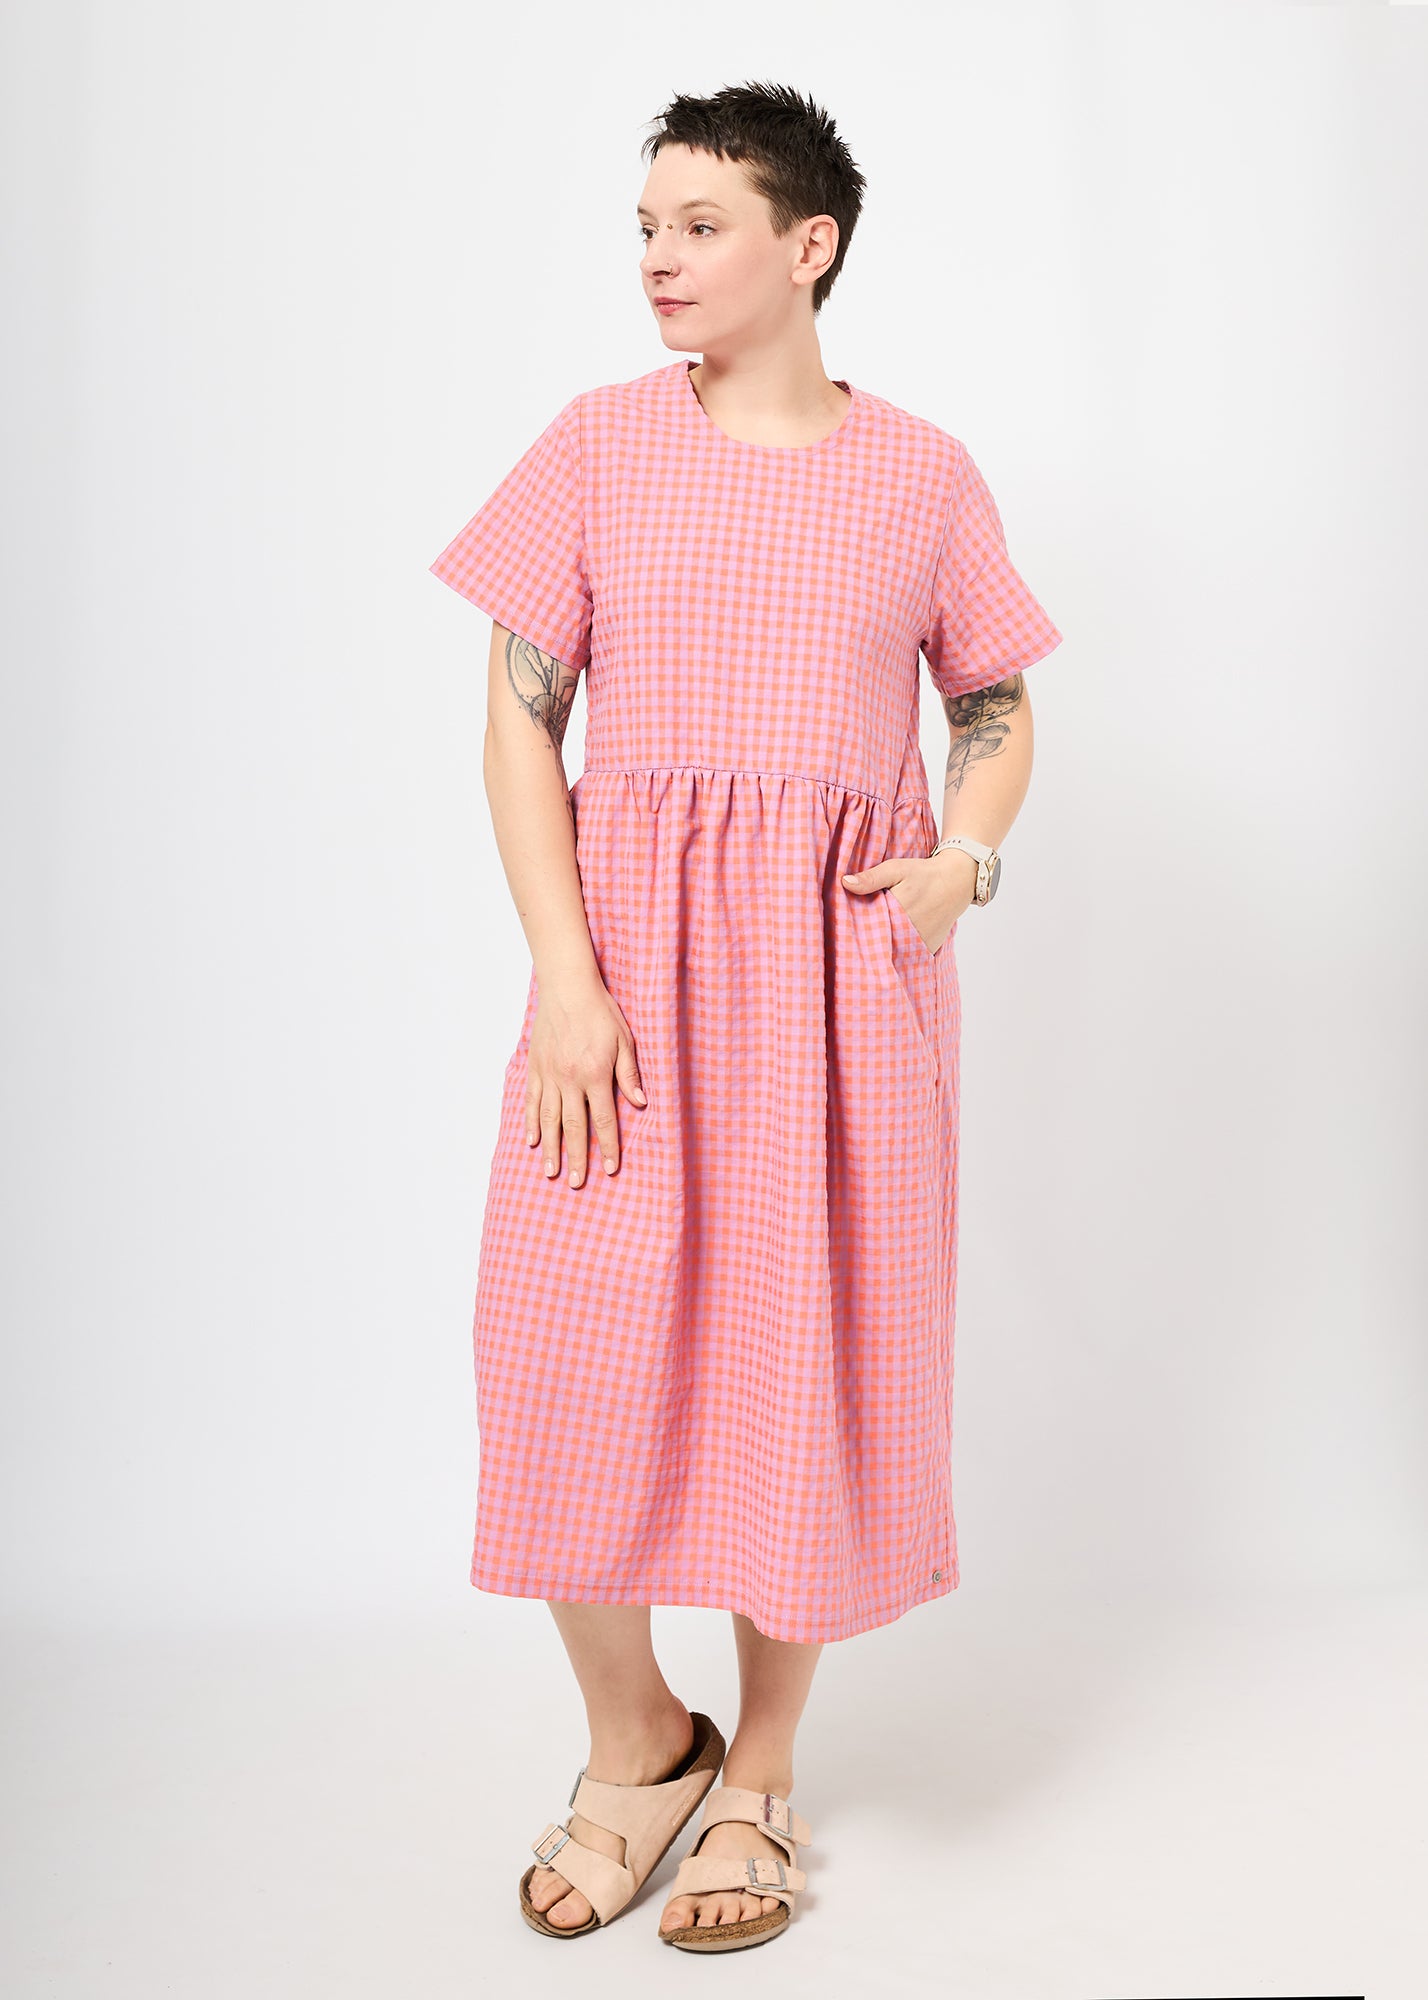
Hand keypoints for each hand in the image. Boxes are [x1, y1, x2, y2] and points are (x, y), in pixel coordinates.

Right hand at [522, 974, 646, 1186]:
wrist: (567, 988)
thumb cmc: (600, 1012)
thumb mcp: (624, 1040)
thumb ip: (629, 1074)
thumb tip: (641, 1104)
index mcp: (596, 1075)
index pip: (604, 1119)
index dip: (608, 1146)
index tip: (610, 1169)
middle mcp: (570, 1080)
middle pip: (574, 1127)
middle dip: (576, 1158)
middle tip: (575, 1183)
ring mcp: (550, 1075)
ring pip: (549, 1119)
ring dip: (551, 1148)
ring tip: (551, 1172)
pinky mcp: (535, 1068)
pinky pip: (532, 1101)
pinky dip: (531, 1123)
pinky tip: (533, 1141)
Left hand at [841, 850, 977, 954]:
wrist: (957, 880)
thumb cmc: (924, 873)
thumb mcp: (896, 869)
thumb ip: (871, 878)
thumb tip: (845, 883)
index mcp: (898, 913)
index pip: (869, 930)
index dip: (857, 932)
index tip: (846, 933)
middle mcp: (910, 933)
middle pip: (881, 944)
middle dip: (870, 942)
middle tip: (857, 940)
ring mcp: (921, 943)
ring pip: (895, 952)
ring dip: (885, 949)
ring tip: (874, 944)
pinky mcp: (930, 947)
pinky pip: (910, 954)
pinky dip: (901, 951)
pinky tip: (892, 945)